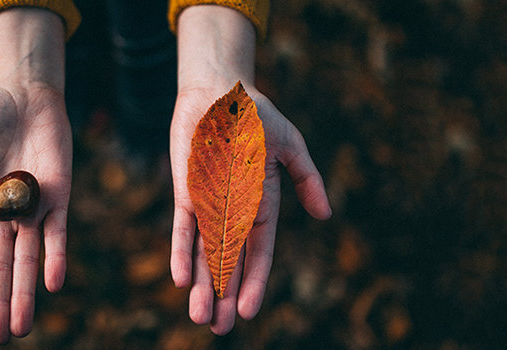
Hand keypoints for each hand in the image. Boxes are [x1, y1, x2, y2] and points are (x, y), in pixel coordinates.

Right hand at [0, 9, 69, 343]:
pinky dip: (55, 257)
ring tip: (20, 327)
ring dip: (24, 292)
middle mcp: (4, 214)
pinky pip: (57, 232)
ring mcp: (32, 207)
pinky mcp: (58, 196)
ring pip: (28, 259)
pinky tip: (52, 284)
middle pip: (1, 266)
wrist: (24, 95)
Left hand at [169, 6, 331, 334]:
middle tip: (218, 328)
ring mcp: (208, 203)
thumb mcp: (291, 146)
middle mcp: (232, 211)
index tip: (249, 311)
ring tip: (200, 316)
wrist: (220, 90)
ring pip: (204, 252)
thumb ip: (307, 179)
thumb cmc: (257, 115)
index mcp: (261, 204)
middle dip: (224, 295)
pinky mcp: (185, 192)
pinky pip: (183, 227)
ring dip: (202, 284)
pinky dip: (181, 251)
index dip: (254, 281)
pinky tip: (179, 279)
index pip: (259, 252)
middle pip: (229, 262)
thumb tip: (326, 215)